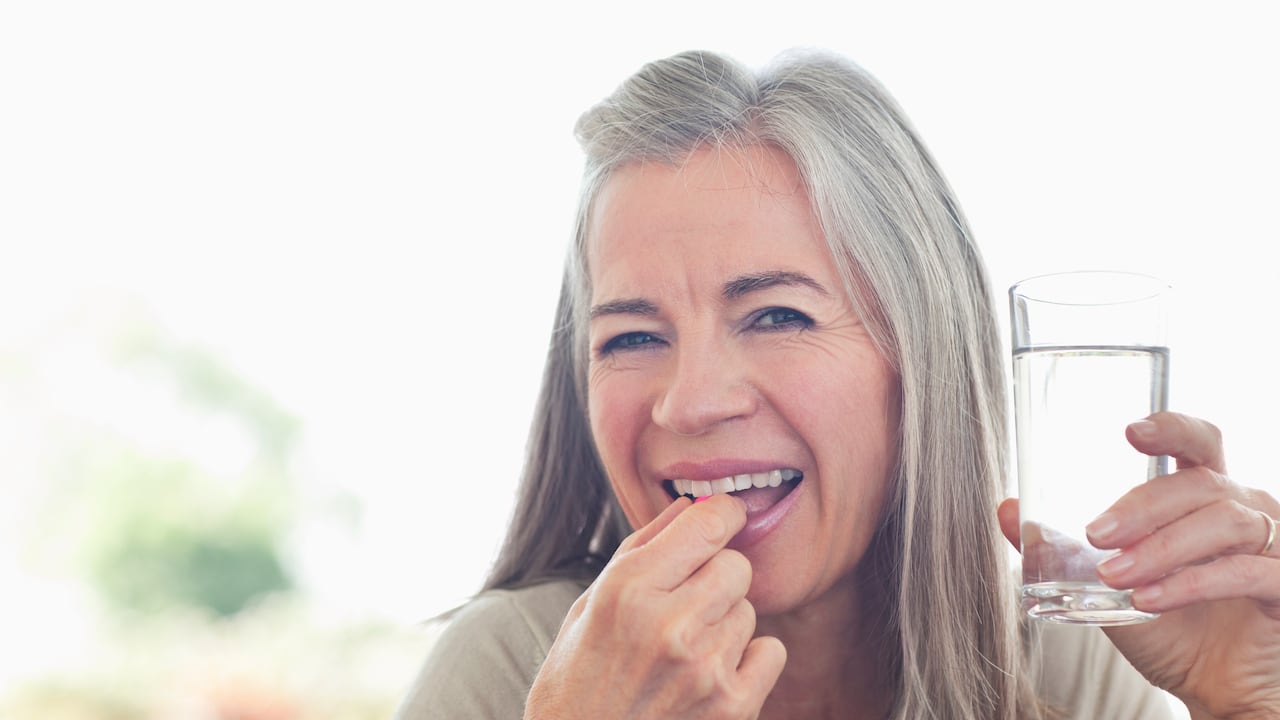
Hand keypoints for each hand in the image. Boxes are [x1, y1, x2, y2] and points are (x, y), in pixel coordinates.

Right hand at [525, 494, 785, 718]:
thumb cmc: (576, 681)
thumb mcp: (589, 605)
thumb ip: (641, 548)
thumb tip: (690, 506)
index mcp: (628, 589)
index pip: (707, 523)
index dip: (722, 513)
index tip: (724, 516)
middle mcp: (669, 624)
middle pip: (735, 565)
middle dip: (716, 575)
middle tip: (688, 601)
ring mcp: (705, 668)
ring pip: (749, 610)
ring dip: (724, 622)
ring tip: (685, 650)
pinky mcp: (732, 707)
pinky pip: (771, 651)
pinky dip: (749, 659)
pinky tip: (711, 674)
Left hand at [999, 412, 1279, 718]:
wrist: (1211, 689)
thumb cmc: (1170, 627)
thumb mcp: (1103, 585)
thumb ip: (1058, 547)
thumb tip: (1006, 510)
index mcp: (1205, 496)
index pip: (1198, 443)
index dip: (1172, 428)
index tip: (1131, 430)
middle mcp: (1245, 510)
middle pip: (1200, 483)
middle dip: (1143, 505)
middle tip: (1096, 533)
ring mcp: (1273, 547)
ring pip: (1224, 523)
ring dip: (1162, 548)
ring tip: (1116, 576)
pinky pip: (1245, 572)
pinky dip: (1192, 584)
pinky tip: (1150, 600)